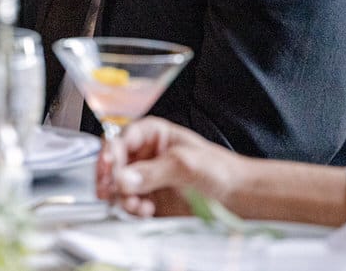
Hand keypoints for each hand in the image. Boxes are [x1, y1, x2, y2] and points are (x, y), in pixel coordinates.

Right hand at [97, 116, 245, 217]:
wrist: (235, 197)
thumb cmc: (218, 169)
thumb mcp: (185, 164)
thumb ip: (153, 171)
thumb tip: (124, 178)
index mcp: (154, 134)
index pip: (122, 138)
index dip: (111, 152)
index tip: (109, 168)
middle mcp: (145, 155)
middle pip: (114, 163)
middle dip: (111, 177)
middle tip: (110, 189)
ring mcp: (146, 178)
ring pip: (118, 186)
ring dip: (122, 197)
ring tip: (135, 204)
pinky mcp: (148, 200)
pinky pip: (129, 204)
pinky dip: (132, 209)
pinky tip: (145, 210)